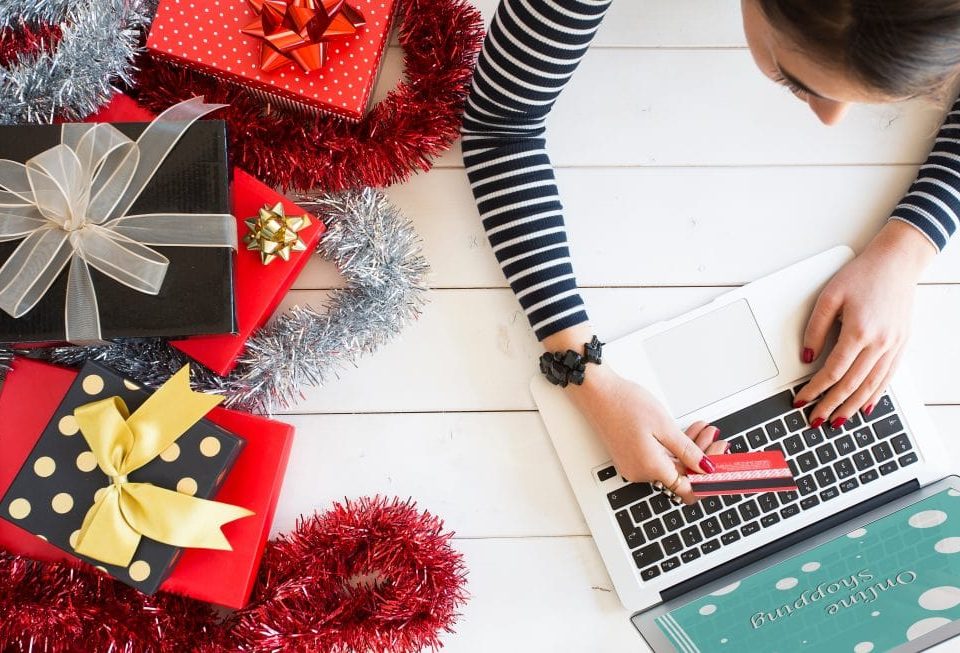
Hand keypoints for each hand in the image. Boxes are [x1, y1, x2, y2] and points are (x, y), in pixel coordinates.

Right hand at [565, 363, 726, 503]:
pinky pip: (658, 458)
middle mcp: (640, 472)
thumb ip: (687, 451)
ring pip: (671, 464)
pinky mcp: (630, 455)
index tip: (724, 465)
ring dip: (690, 449)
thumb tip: (706, 469)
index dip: (709, 478)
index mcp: (651, 468)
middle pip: (681, 474)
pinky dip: (674, 447)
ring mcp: (633, 464)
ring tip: (704, 430)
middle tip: (717, 438)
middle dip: (703, 457)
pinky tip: (686, 432)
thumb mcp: (664, 426)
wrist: (596, 392)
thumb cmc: (624, 404)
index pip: (688, 487)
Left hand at [795, 221, 935, 426]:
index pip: (832, 371)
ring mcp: (893, 346)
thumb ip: (815, 328)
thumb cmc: (863, 275)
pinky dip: (875, 395)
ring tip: (837, 421)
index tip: (801, 400)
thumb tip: (807, 356)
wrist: (897, 263)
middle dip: (831, 405)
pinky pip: (888, 377)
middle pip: (851, 384)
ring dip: (852, 407)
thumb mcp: (829, 297)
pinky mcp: (901, 345)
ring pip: (871, 386)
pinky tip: (866, 406)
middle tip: (815, 420)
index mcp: (858, 331)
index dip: (814, 390)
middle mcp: (879, 343)